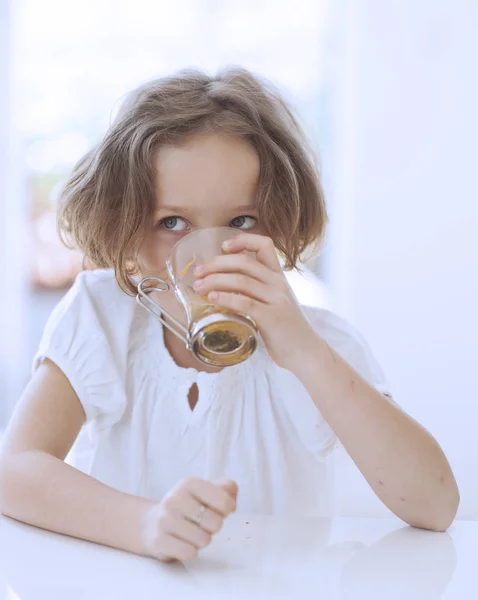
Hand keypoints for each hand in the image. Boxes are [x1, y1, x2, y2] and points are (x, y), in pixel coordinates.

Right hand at [142, 478, 237, 561]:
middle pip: (215, 523)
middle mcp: (174, 499)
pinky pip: (189, 553)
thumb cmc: (188, 506)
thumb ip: (226, 488)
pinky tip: (184, 543)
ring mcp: (164, 520)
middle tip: (204, 523)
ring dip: (203, 540)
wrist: (152, 523)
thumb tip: (231, 500)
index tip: (221, 510)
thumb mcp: (206, 491)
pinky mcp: (159, 541)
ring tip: (193, 533)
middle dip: (214, 527)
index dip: (228, 509)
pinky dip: (191, 551)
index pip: (224, 501)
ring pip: (203, 540)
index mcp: (189, 483)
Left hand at [193, 233, 317, 370]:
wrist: (305, 351)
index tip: (223, 247)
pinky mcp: (272, 317)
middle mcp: (278, 283)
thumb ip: (256, 290)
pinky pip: (244, 302)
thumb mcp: (274, 301)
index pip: (264, 244)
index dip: (242, 240)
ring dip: (214, 281)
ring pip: (241, 280)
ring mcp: (276, 299)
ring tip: (199, 287)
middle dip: (216, 264)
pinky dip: (225, 298)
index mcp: (278, 276)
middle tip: (199, 272)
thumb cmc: (285, 328)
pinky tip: (212, 299)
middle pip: (243, 262)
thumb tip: (223, 285)